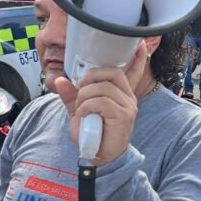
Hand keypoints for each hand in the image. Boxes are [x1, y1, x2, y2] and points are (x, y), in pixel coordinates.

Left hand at [54, 41, 147, 165]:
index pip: (133, 71)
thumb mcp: (78, 111)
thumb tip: (60, 80)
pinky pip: (101, 101)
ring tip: (81, 109)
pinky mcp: (124, 115)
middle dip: (90, 77)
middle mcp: (128, 97)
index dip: (138, 57)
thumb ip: (72, 95)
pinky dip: (87, 106)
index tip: (140, 43)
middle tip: (80, 90)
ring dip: (84, 96)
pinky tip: (85, 115)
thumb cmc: (92, 135)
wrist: (98, 157)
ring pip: (103, 87)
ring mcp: (128, 106)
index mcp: (120, 93)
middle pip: (111, 72)